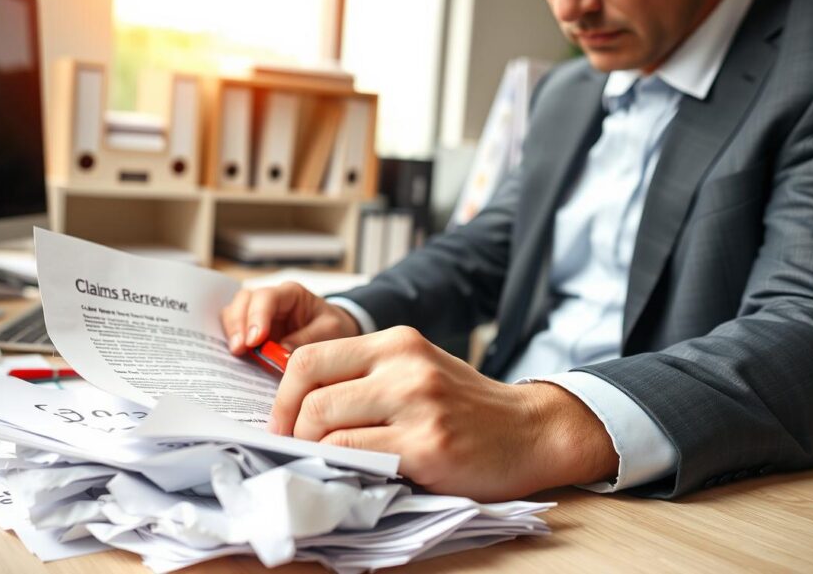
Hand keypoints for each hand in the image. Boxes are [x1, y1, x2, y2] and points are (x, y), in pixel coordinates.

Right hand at [221, 282, 361, 354]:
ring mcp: (258, 315)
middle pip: (243, 301)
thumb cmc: (334, 327)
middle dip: (238, 324)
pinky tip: (232, 357)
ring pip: (233, 313)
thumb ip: (306, 339)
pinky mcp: (252, 332)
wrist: (337, 334)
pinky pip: (234, 332)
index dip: (257, 316)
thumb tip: (279, 352)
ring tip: (236, 354)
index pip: (267, 297)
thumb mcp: (330, 332)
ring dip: (231, 332)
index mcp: (291, 294)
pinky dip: (230, 341)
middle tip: (239, 349)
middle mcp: (270, 300)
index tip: (255, 340)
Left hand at [271, 326, 619, 501]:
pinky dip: (342, 467)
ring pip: (325, 425)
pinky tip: (356, 471)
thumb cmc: (466, 407)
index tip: (282, 422)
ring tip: (326, 461)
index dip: (283, 396)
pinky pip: (355, 456)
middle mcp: (404, 366)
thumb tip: (297, 407)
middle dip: (291, 429)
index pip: (309, 358)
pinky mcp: (427, 446)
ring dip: (313, 450)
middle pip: (310, 394)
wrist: (530, 431)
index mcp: (396, 342)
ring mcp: (417, 405)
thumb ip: (365, 378)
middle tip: (296, 449)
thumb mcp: (417, 371)